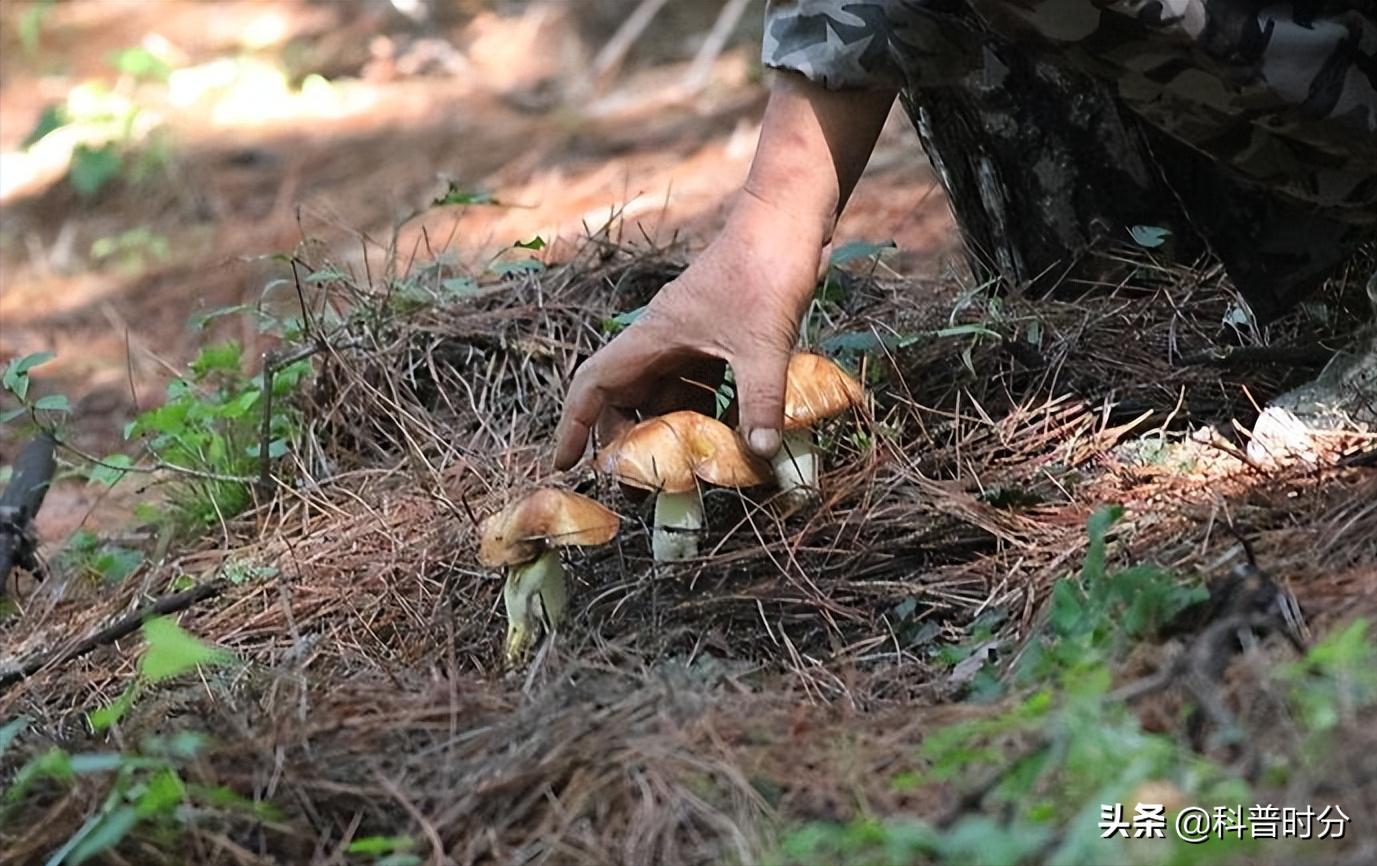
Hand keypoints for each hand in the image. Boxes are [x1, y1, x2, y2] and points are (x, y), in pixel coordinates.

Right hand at [553, 202, 824, 469]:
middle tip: (637, 482)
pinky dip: (706, 412)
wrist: (788, 218)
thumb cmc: (766, 270)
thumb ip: (761, 401)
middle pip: (625, 396)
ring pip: (664, 393)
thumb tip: (763, 454)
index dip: (574, 425)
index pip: (594, 385)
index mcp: (654, 337)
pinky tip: (728, 438)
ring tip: (679, 471)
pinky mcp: (720, 335)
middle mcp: (664, 338)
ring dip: (668, 429)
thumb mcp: (764, 343)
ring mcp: (691, 336)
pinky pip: (700, 383)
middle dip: (626, 439)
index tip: (565, 465)